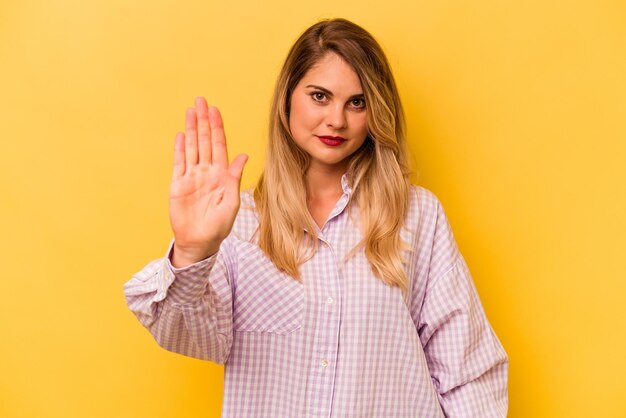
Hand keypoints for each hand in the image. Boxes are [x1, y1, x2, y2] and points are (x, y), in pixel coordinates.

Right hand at [169, 97, 247, 266]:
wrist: (199, 242)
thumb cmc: (218, 226)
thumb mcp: (230, 202)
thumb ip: (234, 178)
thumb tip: (244, 156)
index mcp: (221, 175)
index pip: (219, 145)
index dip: (217, 127)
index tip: (214, 110)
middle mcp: (206, 172)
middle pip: (204, 141)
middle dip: (203, 121)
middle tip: (200, 101)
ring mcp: (191, 176)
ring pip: (191, 147)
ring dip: (191, 129)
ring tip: (190, 111)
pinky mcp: (177, 184)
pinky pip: (178, 162)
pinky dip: (179, 148)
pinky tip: (181, 134)